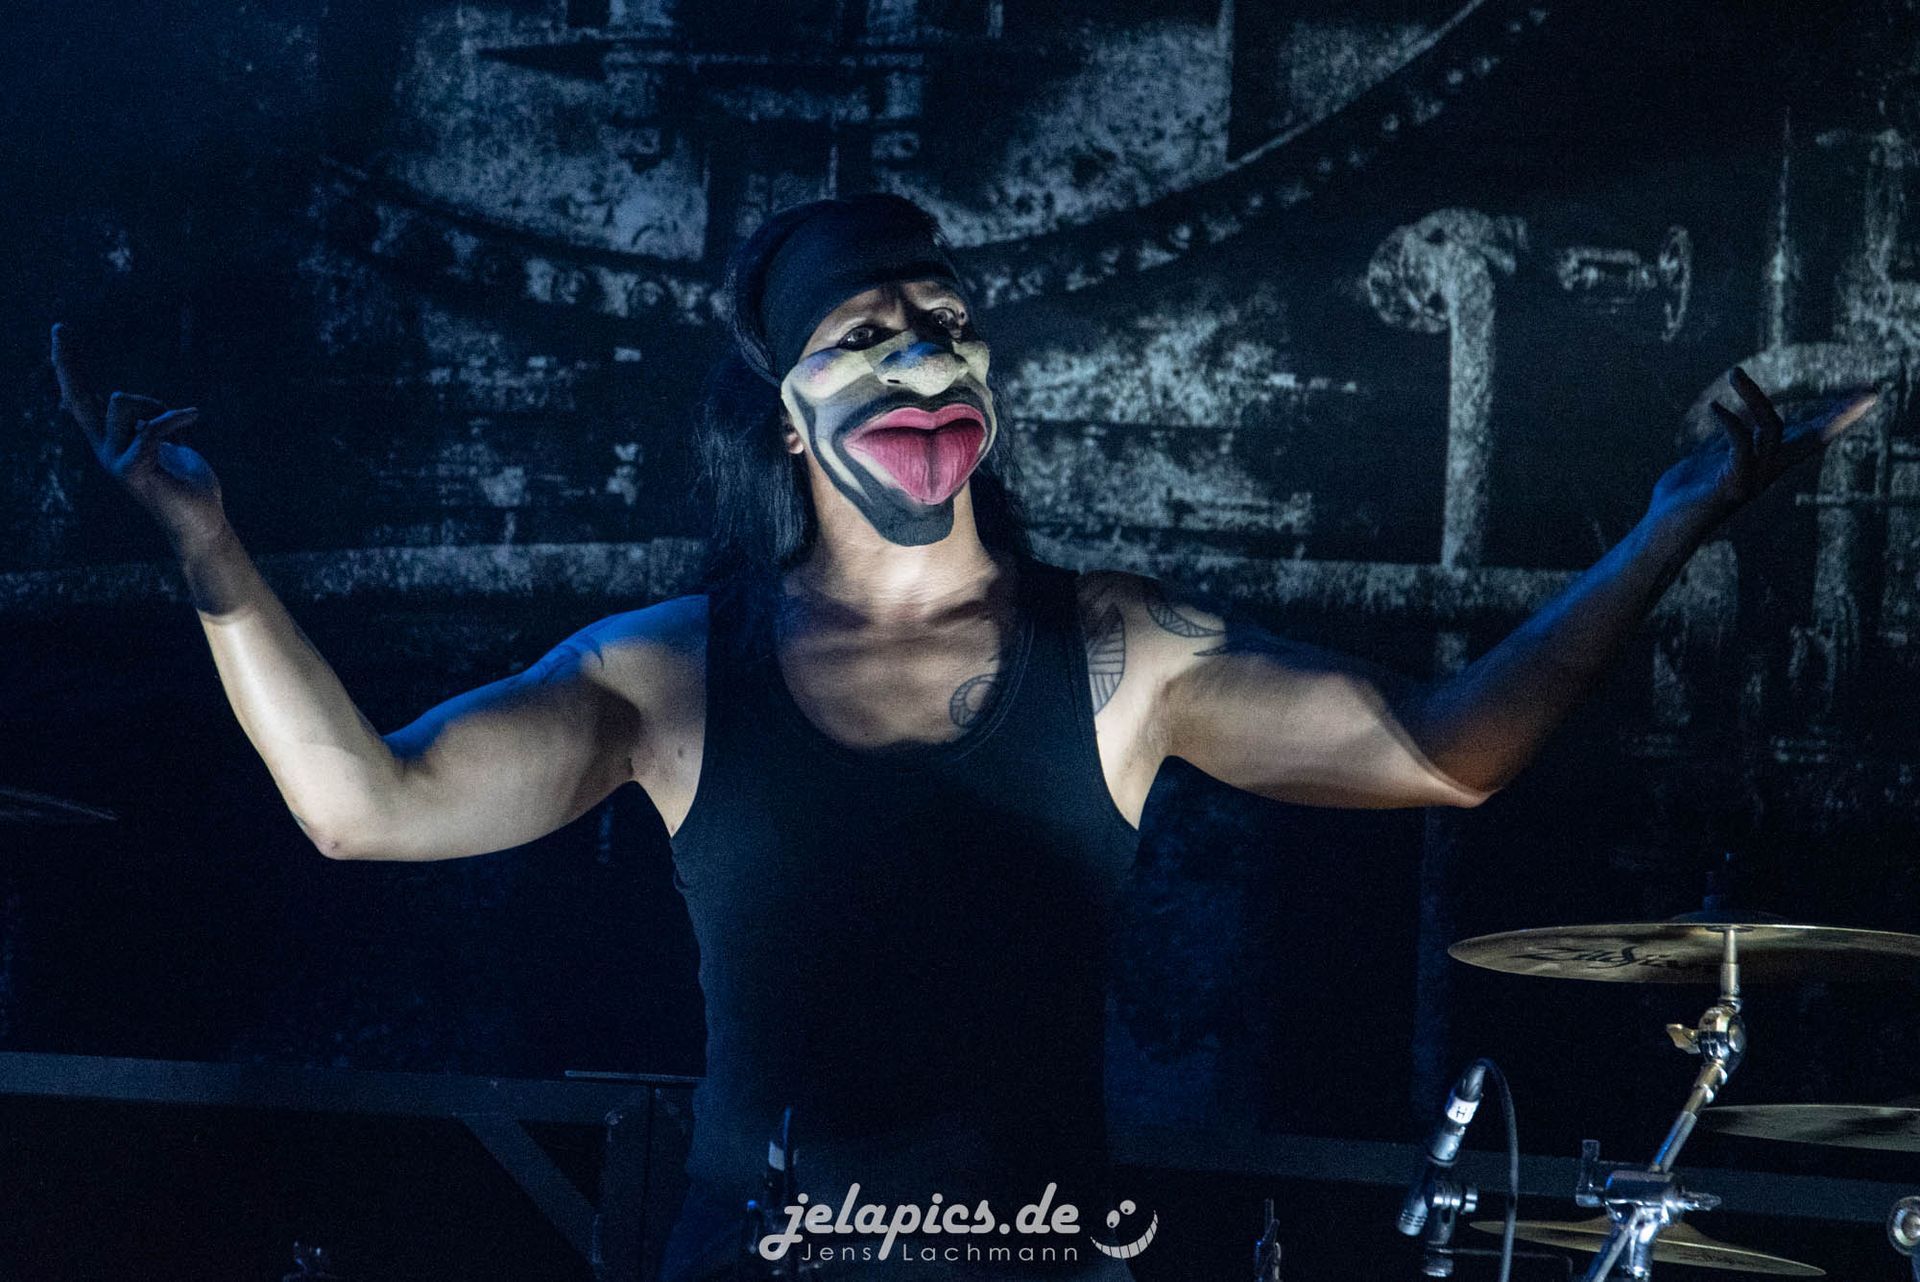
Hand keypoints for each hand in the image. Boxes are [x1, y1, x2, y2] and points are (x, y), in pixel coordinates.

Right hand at [50, 322, 225, 551]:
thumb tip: (145, 410)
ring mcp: (116, 461)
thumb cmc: (189, 485)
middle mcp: (107, 449)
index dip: (70, 368)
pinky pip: (151, 426)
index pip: (83, 399)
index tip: (61, 334)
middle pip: (79, 399)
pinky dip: (175, 417)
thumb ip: (152, 427)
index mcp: (113, 441)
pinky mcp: (133, 471)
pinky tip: (193, 416)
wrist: (202, 522)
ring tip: (179, 420)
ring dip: (156, 403)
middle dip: (68, 364)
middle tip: (59, 328)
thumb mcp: (169, 446)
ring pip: (121, 402)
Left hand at [1650, 366, 1879, 525]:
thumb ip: (1728, 439)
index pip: (1811, 435)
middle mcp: (1769, 472)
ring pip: (1774, 431)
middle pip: (1815, 438)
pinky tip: (1715, 408)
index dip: (1838, 415)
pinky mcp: (1732, 485)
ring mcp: (1753, 479)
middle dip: (1841, 415)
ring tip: (1734, 373)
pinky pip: (1742, 446)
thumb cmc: (1685, 494)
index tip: (1869, 395)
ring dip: (1756, 397)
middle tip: (1870, 393)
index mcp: (1769, 463)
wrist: (1665, 527)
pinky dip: (1731, 423)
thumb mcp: (1709, 458)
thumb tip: (1736, 413)